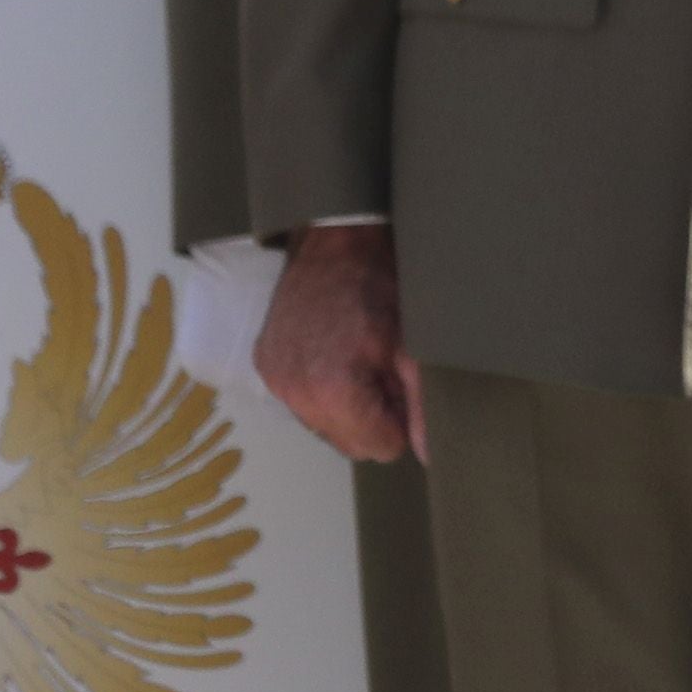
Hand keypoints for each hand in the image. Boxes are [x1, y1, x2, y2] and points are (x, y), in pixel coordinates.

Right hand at [255, 223, 427, 464]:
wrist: (336, 239)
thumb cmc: (382, 285)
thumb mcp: (414, 345)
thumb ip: (421, 404)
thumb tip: (427, 452)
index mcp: (332, 391)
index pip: (380, 447)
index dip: (402, 421)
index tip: (404, 383)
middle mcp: (294, 392)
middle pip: (350, 442)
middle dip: (375, 416)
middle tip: (387, 370)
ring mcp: (274, 379)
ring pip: (325, 424)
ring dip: (348, 405)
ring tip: (361, 358)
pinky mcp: (264, 364)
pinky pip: (301, 400)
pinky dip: (321, 388)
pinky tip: (336, 353)